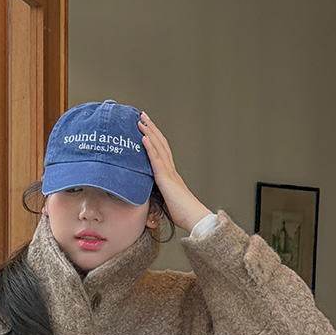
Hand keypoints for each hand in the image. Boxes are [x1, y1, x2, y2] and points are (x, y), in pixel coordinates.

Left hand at [137, 112, 212, 232]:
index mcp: (171, 174)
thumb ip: (159, 194)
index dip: (154, 138)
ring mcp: (169, 173)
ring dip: (149, 133)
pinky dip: (150, 147)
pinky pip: (156, 160)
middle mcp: (171, 170)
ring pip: (158, 148)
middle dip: (151, 129)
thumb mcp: (166, 201)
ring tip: (140, 121)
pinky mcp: (166, 179)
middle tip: (142, 116)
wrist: (194, 218)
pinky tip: (144, 137)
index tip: (147, 127)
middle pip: (160, 144)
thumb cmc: (182, 214)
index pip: (161, 151)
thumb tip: (149, 195)